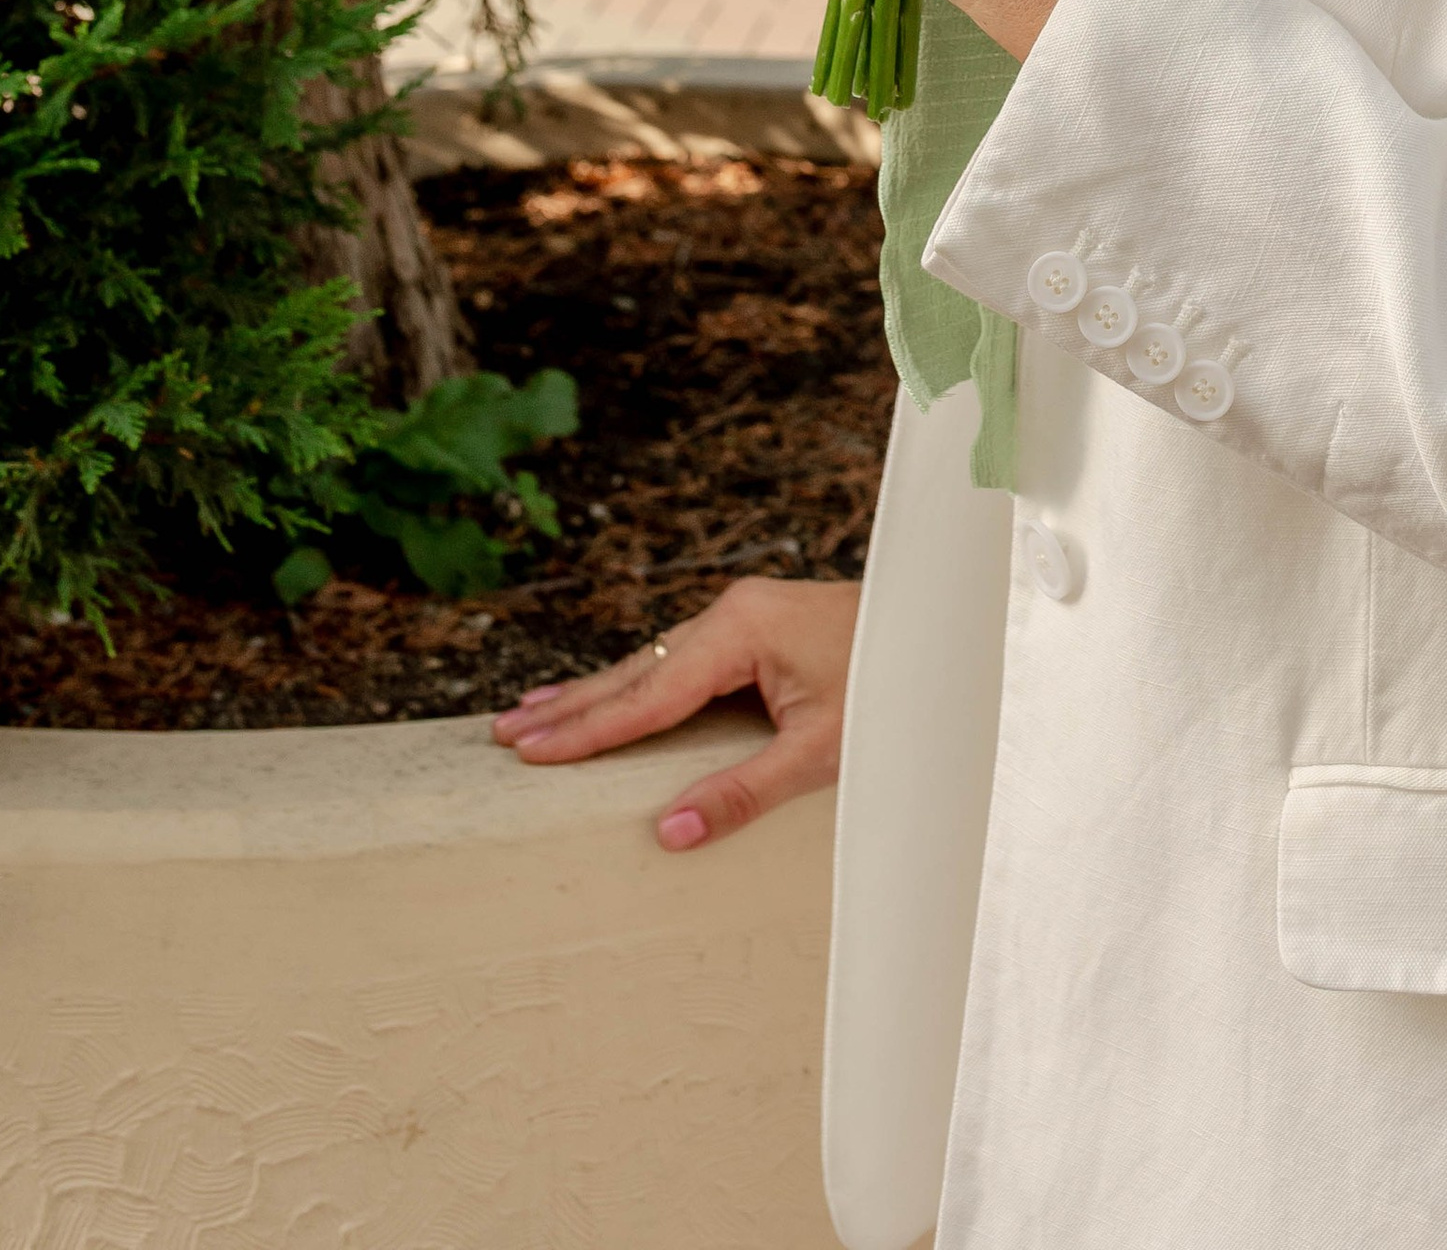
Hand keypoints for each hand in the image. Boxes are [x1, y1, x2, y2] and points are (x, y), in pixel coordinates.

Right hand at [491, 576, 858, 849]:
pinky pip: (679, 661)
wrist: (943, 628)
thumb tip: (668, 834)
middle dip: (571, 707)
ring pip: (653, 663)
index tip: (527, 751)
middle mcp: (733, 612)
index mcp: (740, 630)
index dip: (586, 730)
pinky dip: (636, 683)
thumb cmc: (893, 687)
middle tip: (504, 734)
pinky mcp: (758, 626)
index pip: (646, 694)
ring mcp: (745, 615)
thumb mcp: (823, 749)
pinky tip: (613, 694)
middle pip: (636, 671)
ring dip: (596, 693)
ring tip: (534, 716)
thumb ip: (744, 793)